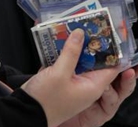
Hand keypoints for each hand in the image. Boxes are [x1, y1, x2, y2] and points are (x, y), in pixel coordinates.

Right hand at [21, 29, 137, 126]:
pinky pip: (67, 61)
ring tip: (76, 25)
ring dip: (76, 44)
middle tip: (91, 23)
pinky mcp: (61, 79)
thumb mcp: (59, 73)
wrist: (23, 113)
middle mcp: (86, 84)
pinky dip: (64, 50)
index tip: (112, 32)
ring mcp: (73, 81)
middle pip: (95, 59)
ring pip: (80, 58)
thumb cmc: (45, 100)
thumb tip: (80, 34)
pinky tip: (60, 36)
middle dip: (92, 43)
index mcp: (93, 86)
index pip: (112, 66)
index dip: (114, 50)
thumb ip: (71, 52)